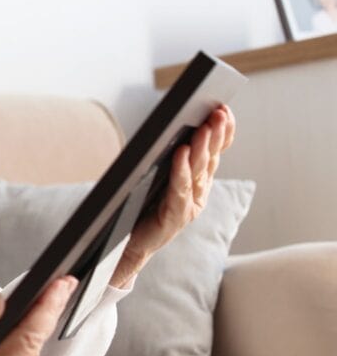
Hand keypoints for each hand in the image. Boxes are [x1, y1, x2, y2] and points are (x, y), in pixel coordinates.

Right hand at [0, 276, 78, 355]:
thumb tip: (1, 298)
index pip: (30, 336)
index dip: (47, 308)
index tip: (61, 284)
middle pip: (36, 343)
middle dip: (52, 311)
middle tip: (66, 281)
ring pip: (31, 351)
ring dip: (43, 322)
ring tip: (54, 295)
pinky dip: (30, 334)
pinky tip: (32, 319)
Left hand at [110, 104, 236, 287]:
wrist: (130, 244)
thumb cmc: (142, 207)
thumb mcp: (161, 178)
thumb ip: (172, 159)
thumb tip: (177, 129)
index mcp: (198, 181)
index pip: (214, 153)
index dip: (223, 133)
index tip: (225, 110)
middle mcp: (198, 192)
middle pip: (210, 159)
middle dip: (217, 134)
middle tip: (219, 112)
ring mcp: (189, 205)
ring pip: (198, 172)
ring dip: (203, 148)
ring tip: (206, 127)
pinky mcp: (174, 216)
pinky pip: (179, 189)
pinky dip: (180, 169)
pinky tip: (181, 152)